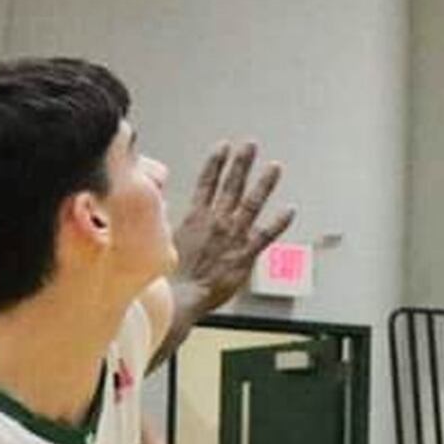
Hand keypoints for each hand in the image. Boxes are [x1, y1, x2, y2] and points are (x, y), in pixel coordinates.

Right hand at [171, 143, 293, 317]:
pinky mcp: (245, 254)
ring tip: (274, 167)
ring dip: (264, 183)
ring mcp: (232, 237)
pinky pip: (266, 234)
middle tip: (250, 146)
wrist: (178, 297)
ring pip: (251, 203)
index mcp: (195, 218)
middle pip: (231, 185)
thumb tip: (154, 206)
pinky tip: (289, 210)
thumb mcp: (157, 239)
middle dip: (241, 163)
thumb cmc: (167, 277)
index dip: (216, 163)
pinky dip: (279, 221)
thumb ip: (163, 220)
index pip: (206, 182)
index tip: (223, 146)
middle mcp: (216, 222)